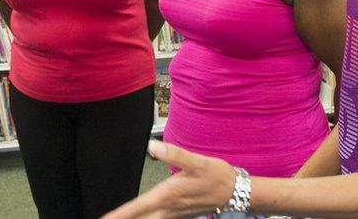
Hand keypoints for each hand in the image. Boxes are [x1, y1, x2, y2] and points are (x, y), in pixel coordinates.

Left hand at [104, 140, 233, 218]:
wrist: (236, 192)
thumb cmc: (217, 176)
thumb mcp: (197, 162)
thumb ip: (174, 154)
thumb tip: (154, 146)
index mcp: (168, 195)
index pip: (137, 208)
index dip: (120, 215)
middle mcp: (168, 208)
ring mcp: (173, 214)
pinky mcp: (178, 214)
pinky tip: (143, 217)